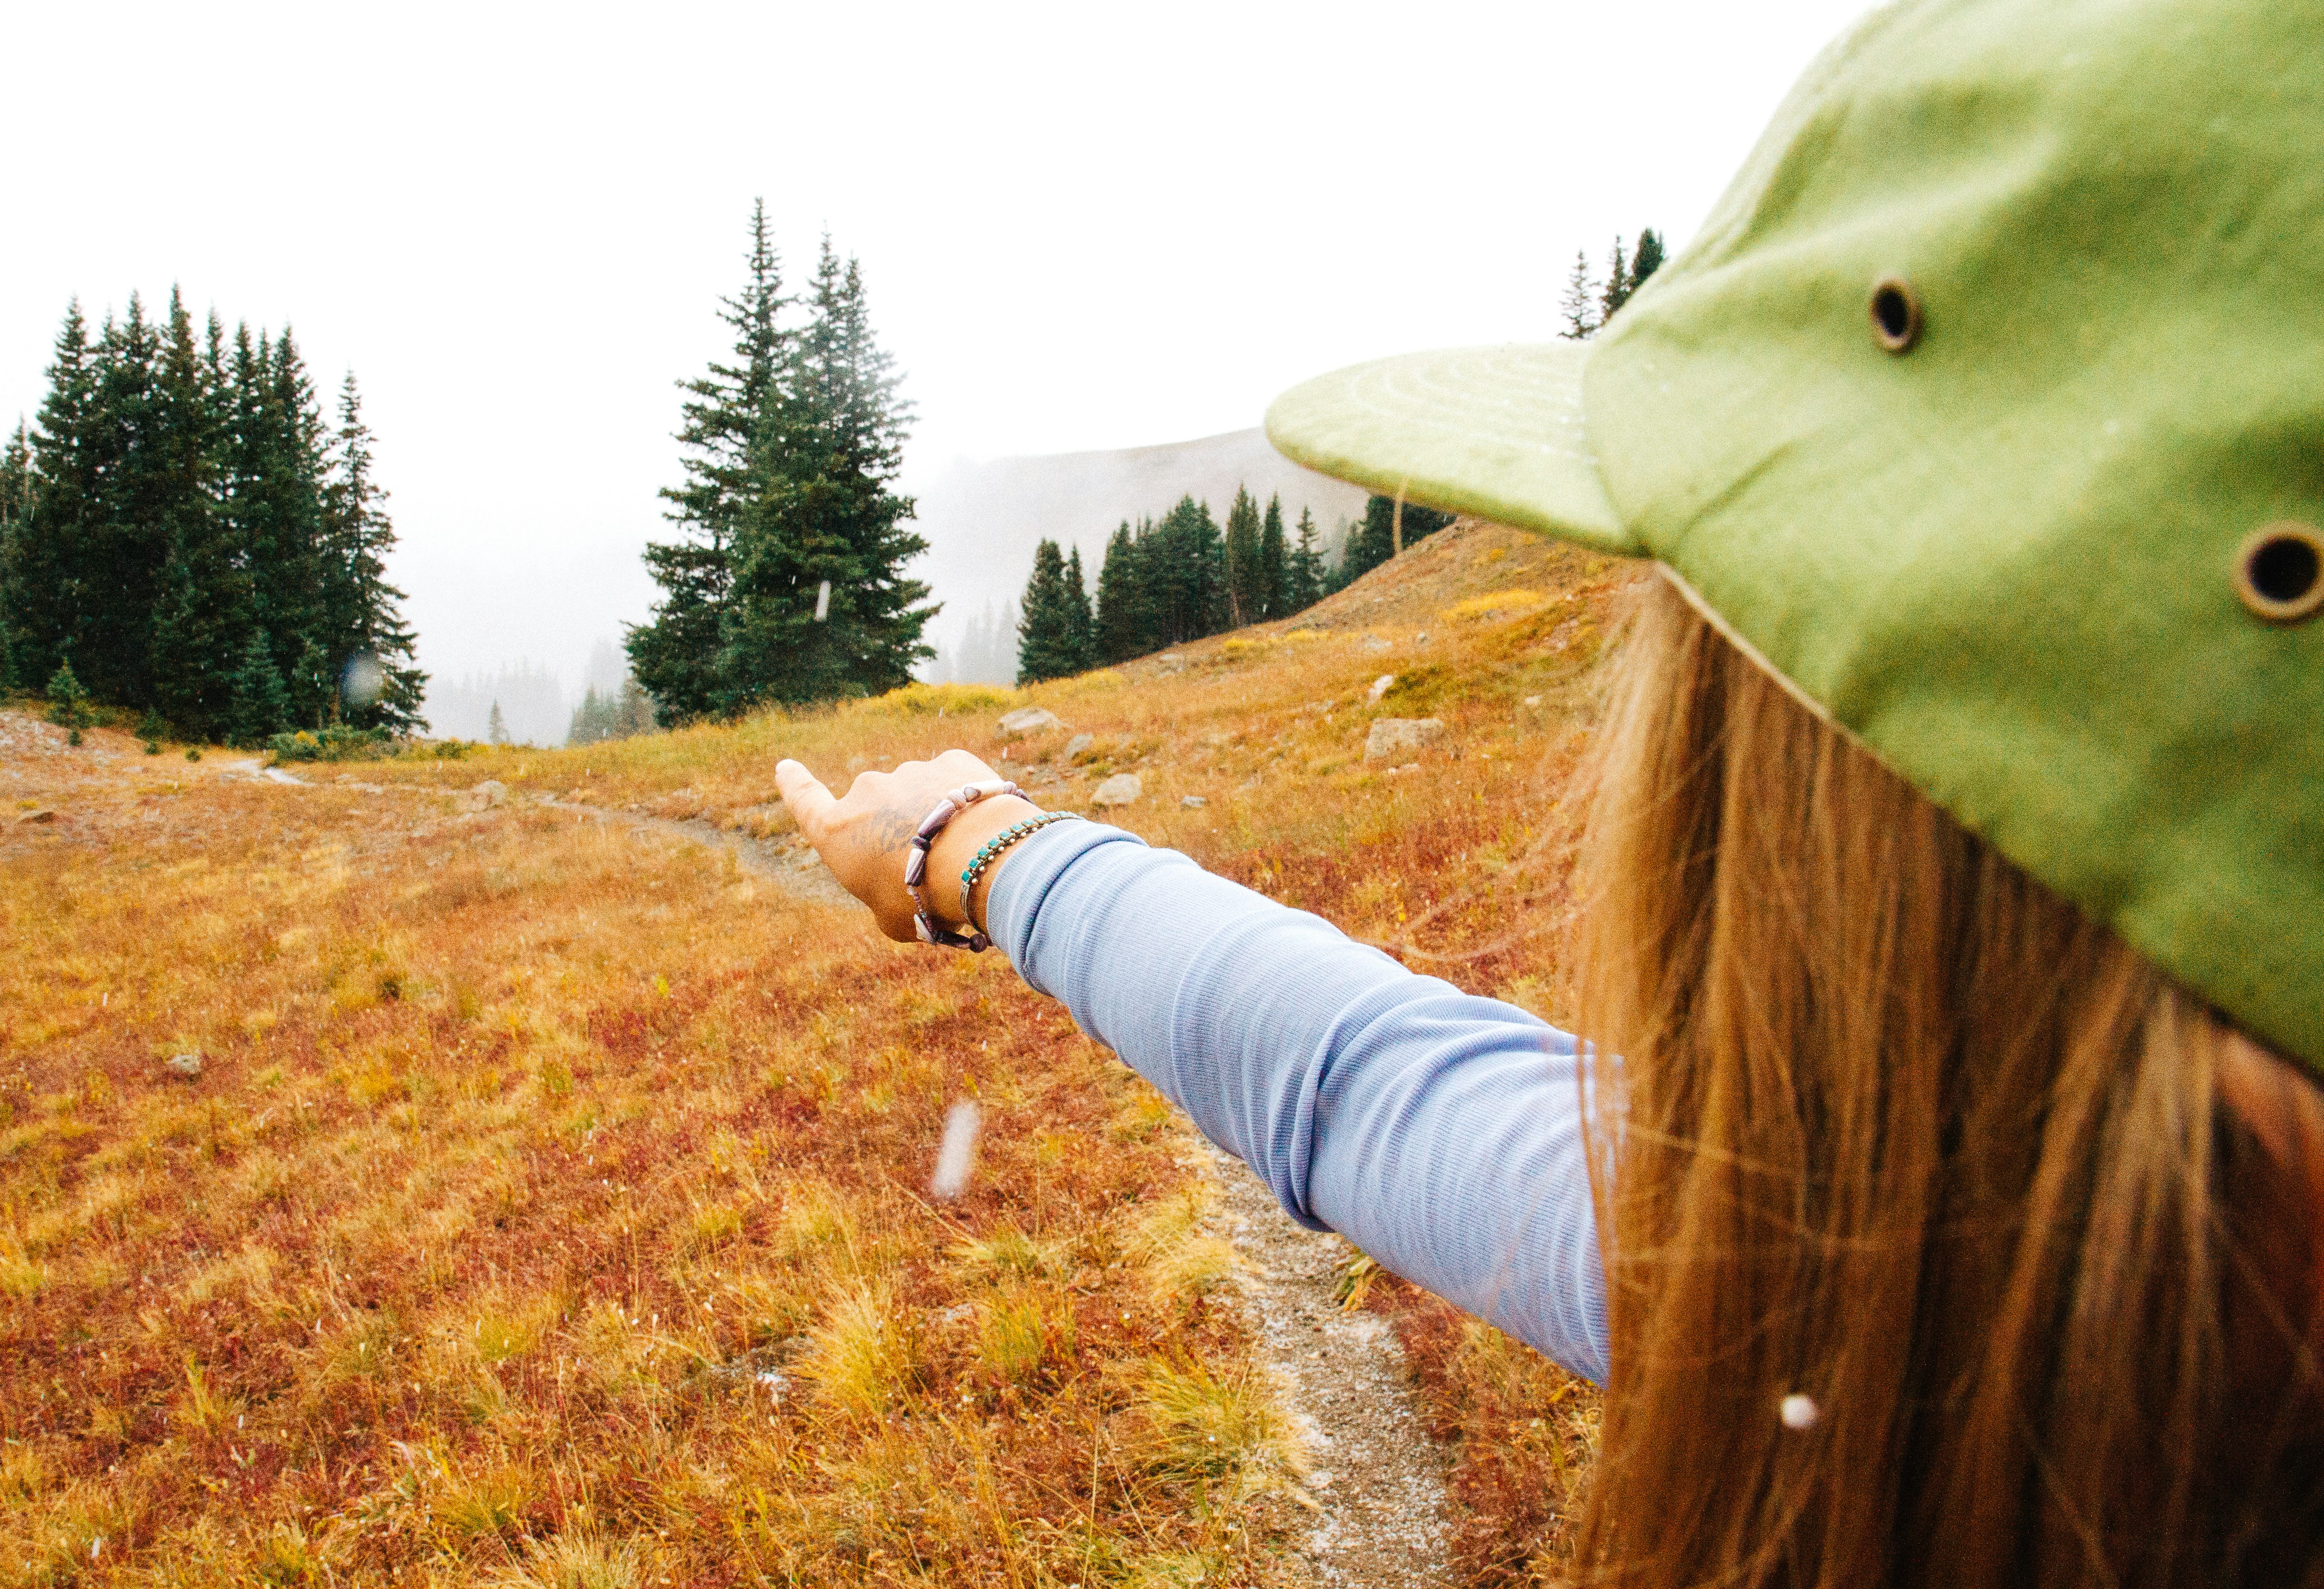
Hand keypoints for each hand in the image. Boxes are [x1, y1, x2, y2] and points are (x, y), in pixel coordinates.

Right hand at [775, 750, 1042, 942]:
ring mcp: (909, 772)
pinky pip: (954, 782)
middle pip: (875, 810)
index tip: (786, 766)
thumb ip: (883, 896)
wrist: (982, 860)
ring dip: (934, 818)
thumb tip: (899, 888)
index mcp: (837, 831)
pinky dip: (965, 802)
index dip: (793, 784)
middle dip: (896, 831)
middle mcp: (866, 792)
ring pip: (919, 796)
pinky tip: (981, 827)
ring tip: (961, 853)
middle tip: (927, 867)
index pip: (803, 799)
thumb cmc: (927, 901)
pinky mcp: (951, 761)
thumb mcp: (893, 919)